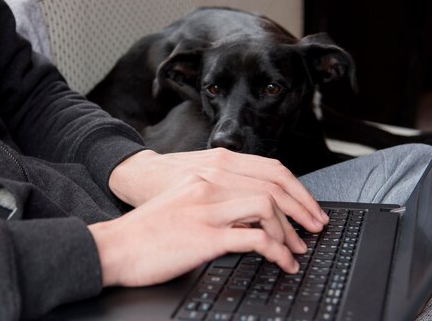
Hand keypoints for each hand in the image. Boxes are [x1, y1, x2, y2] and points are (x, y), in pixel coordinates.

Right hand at [109, 148, 327, 232]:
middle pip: (273, 186)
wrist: (117, 243)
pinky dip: (276, 251)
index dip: (295, 189)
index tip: (307, 207)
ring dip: (289, 231)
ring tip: (295, 249)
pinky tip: (281, 262)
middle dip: (301, 210)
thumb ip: (216, 194)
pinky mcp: (205, 235)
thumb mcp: (185, 196)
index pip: (268, 169)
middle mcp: (212, 182)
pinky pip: (255, 239)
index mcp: (210, 170)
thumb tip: (247, 208)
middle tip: (314, 228)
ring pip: (267, 207)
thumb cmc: (149, 224)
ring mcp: (208, 207)